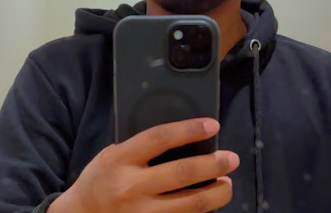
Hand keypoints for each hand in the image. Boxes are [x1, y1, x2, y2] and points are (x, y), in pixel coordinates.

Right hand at [50, 117, 238, 212]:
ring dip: (216, 194)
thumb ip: (140, 149)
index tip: (211, 125)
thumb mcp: (112, 155)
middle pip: (182, 173)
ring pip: (190, 205)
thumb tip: (180, 140)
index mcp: (121, 159)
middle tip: (231, 158)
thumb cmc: (98, 180)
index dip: (189, 130)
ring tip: (228, 184)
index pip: (160, 138)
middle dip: (213, 164)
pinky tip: (209, 204)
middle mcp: (132, 187)